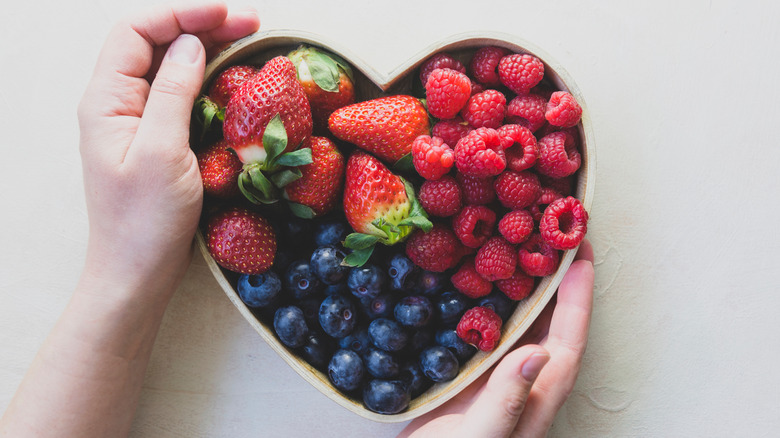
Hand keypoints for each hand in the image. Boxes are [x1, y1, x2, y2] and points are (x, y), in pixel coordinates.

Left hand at [77, 1, 259, 298]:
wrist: (137, 273)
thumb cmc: (144, 221)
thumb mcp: (162, 151)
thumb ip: (173, 92)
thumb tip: (191, 43)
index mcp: (106, 100)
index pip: (136, 32)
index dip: (180, 14)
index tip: (225, 13)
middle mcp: (118, 104)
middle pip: (157, 44)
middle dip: (202, 27)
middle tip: (252, 25)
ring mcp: (138, 122)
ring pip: (172, 68)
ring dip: (209, 50)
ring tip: (249, 43)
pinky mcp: (158, 140)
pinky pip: (182, 97)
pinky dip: (209, 82)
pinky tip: (235, 81)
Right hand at [398, 239, 594, 437]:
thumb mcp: (480, 436)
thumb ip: (509, 401)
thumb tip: (539, 353)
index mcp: (535, 397)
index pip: (567, 340)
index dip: (578, 298)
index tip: (581, 255)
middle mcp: (523, 385)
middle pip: (553, 326)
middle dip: (561, 283)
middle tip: (558, 237)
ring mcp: (498, 382)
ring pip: (524, 327)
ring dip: (530, 290)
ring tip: (526, 250)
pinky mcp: (472, 381)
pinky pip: (491, 334)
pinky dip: (492, 306)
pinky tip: (479, 288)